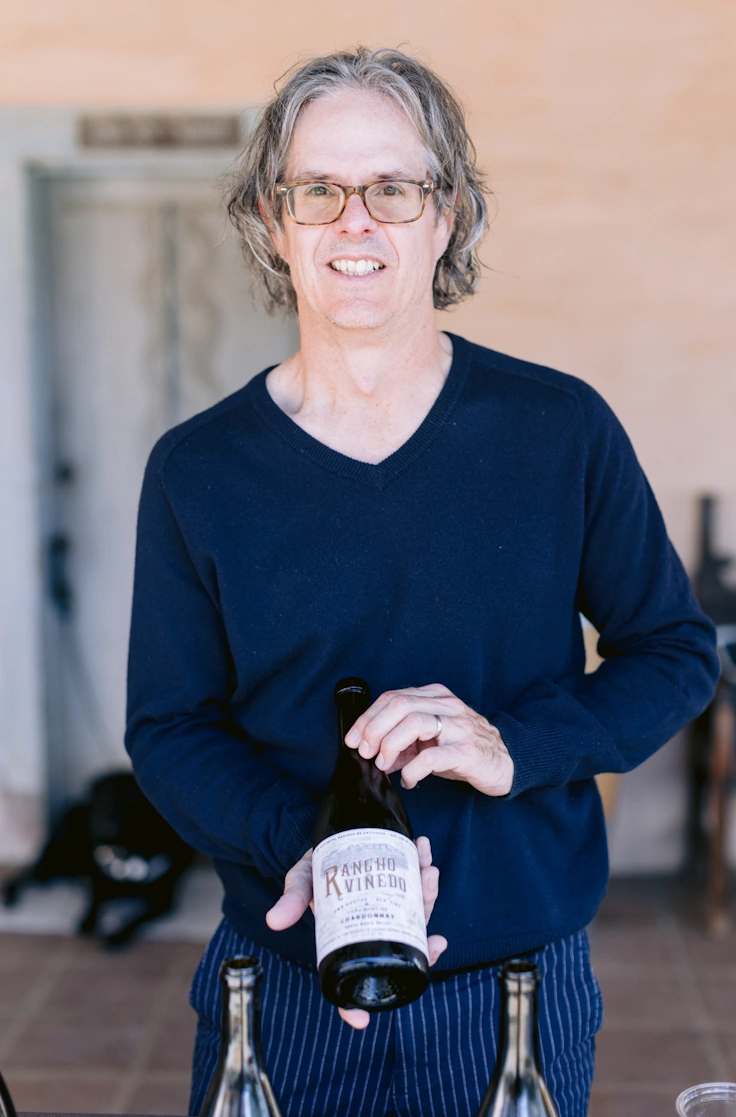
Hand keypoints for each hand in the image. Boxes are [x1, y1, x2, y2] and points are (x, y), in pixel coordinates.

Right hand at [266, 835, 446, 1029]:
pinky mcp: (400, 884)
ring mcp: (390, 906)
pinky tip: (424, 851)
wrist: (329, 839)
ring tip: (429, 873)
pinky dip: (423, 868)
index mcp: (349, 937)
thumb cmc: (314, 869)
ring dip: (428, 895)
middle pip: (401, 947)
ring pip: (417, 914)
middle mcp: (373, 927)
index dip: (356, 1006)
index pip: (355, 980)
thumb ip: (292, 899)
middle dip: (423, 938)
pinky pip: (417, 884)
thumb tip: (274, 921)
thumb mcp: (301, 881)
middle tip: (430, 924)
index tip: (362, 1021)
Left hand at [344, 683, 513, 795]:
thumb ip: (403, 741)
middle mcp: (447, 706)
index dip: (368, 717)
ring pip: (415, 722)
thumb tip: (371, 753)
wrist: (507, 762)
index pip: (393, 697)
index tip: (352, 738)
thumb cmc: (464, 749)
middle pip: (400, 705)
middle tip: (363, 751)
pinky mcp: (468, 751)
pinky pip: (432, 756)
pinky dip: (413, 769)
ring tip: (384, 763)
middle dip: (374, 728)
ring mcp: (459, 727)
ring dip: (390, 744)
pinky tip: (409, 780)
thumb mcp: (431, 739)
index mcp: (436, 696)